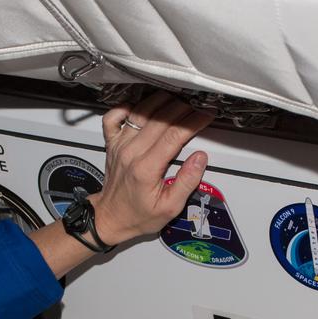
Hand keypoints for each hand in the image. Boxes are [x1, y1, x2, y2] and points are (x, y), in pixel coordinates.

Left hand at [89, 91, 212, 245]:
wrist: (110, 218)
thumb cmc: (138, 215)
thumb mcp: (170, 208)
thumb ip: (186, 182)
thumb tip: (200, 159)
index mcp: (146, 168)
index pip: (174, 135)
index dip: (194, 121)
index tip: (206, 114)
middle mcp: (130, 152)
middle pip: (160, 118)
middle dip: (183, 108)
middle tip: (197, 106)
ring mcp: (119, 145)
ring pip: (140, 111)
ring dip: (161, 101)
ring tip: (178, 100)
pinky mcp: (111, 142)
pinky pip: (113, 115)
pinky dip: (127, 106)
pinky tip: (142, 106)